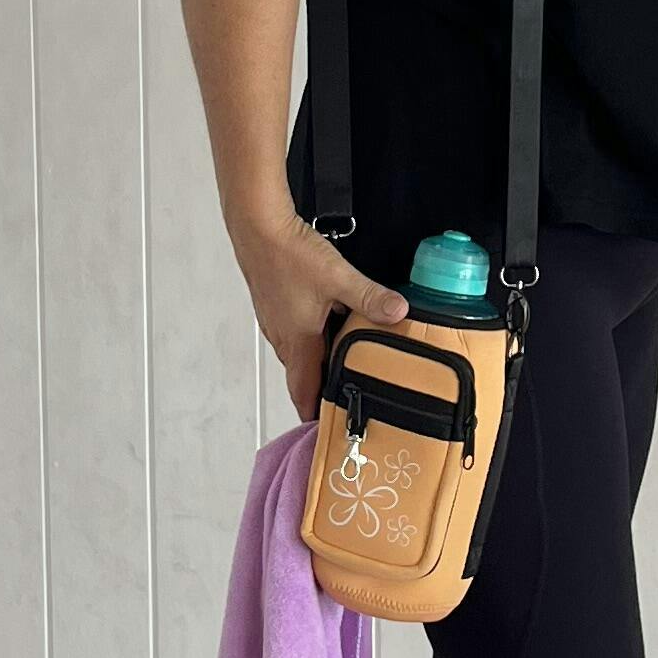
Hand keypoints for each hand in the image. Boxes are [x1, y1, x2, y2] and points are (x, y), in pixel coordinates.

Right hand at [237, 217, 411, 420]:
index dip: (314, 413)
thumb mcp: (338, 277)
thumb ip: (370, 298)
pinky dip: (309, 339)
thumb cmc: (289, 255)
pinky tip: (326, 324)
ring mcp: (275, 321)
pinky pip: (293, 332)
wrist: (257, 227)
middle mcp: (282, 337)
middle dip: (320, 390)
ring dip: (316, 363)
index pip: (303, 391)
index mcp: (297, 342)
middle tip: (344, 401)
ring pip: (298, 353)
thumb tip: (400, 313)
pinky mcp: (274, 304)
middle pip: (302, 374)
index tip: (326, 431)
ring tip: (341, 366)